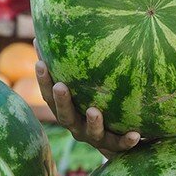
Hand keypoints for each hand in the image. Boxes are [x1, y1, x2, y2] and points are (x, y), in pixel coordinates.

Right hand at [33, 40, 140, 158]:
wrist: (118, 141)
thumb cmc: (98, 103)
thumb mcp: (85, 86)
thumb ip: (75, 64)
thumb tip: (61, 29)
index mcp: (67, 109)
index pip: (49, 95)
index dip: (43, 80)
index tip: (40, 62)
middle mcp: (77, 125)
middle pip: (64, 115)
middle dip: (61, 101)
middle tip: (61, 85)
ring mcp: (94, 137)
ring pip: (90, 133)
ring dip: (93, 122)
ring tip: (95, 110)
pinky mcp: (114, 146)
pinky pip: (120, 145)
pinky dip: (126, 140)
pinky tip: (135, 133)